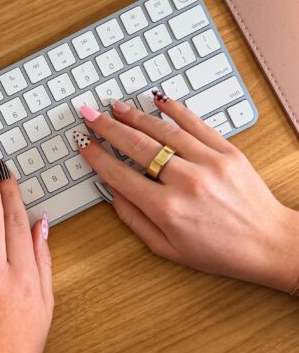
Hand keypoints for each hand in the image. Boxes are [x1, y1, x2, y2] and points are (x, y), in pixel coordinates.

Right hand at [76, 96, 298, 292]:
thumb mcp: (167, 249)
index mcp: (166, 209)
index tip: (85, 144)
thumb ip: (135, 220)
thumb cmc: (220, 252)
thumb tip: (113, 193)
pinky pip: (195, 124)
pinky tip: (158, 100)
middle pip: (136, 146)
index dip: (97, 157)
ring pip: (163, 131)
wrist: (267, 243)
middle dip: (108, 128)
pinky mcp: (227, 151)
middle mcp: (185, 182)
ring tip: (116, 107)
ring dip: (135, 116)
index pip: (120, 174)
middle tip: (90, 115)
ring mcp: (208, 162)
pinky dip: (175, 109)